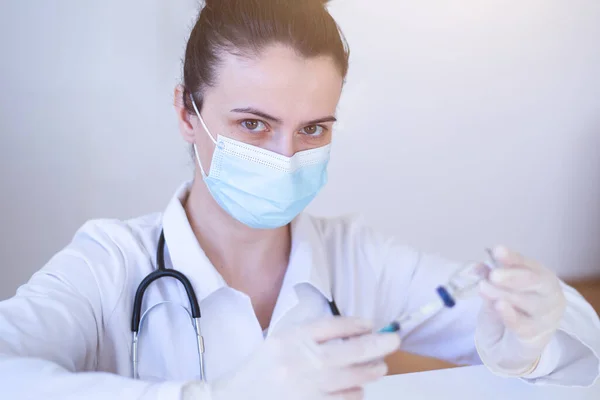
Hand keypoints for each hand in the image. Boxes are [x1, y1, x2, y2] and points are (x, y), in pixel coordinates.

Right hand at [184, 317, 399, 399]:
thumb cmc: (262, 372)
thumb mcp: (280, 344)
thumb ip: (310, 337)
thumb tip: (354, 334)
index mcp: (290, 340)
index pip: (332, 326)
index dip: (357, 324)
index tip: (371, 324)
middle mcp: (299, 363)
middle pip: (352, 351)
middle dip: (379, 345)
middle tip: (393, 341)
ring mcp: (306, 389)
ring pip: (355, 379)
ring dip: (370, 372)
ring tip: (375, 368)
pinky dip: (355, 393)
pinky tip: (354, 389)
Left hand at [475, 246, 565, 375]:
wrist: (511, 343)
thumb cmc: (509, 309)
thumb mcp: (496, 291)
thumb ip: (488, 278)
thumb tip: (477, 267)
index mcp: (541, 276)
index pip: (528, 264)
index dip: (513, 258)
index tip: (497, 250)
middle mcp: (549, 293)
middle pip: (534, 281)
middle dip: (512, 276)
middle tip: (493, 275)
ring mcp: (547, 316)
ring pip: (529, 303)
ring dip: (505, 294)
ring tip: (484, 288)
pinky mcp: (538, 336)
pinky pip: (525, 325)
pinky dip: (511, 316)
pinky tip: (499, 306)